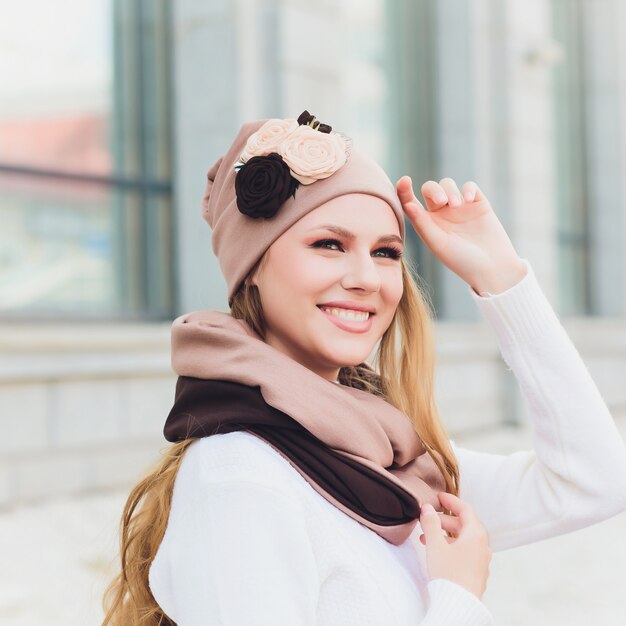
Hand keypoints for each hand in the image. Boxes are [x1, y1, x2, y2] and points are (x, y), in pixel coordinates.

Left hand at [396, 176, 527, 294]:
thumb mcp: (438, 243)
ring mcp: (460, 207)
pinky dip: (467, 189)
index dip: (404, 190)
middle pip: (430, 189)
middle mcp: (441, 214)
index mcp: (427, 224)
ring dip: (450, 190)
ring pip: (448, 184)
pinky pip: (469, 187)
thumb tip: (407, 204)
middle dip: (434, 190)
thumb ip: (422, 224)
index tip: (404, 181)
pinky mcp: (478, 203)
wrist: (492, 267)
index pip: (411, 202)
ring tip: (456, 205)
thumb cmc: (461, 260)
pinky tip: (468, 200)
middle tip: (441, 200)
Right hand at [419, 492, 491, 599]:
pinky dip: (451, 547)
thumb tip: (427, 508)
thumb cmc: (448, 574)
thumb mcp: (435, 545)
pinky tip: (438, 552)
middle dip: (444, 521)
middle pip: (464, 525)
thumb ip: (430, 524)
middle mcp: (482, 546)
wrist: (458, 605)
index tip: (439, 497)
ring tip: (427, 538)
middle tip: (428, 519)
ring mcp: (481, 560)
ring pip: (463, 540)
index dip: (451, 501)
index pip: (465, 509)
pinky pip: (465, 552)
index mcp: (476, 535)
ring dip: (445, 535)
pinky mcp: (477, 573)